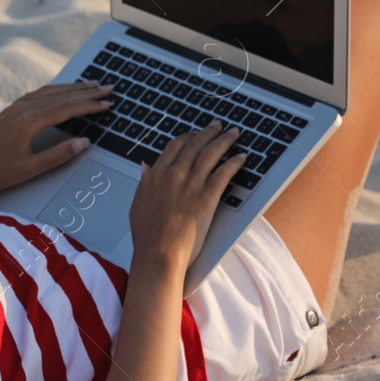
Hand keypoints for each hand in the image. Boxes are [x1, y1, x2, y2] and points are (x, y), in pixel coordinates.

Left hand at [0, 81, 111, 198]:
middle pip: (61, 95)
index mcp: (30, 122)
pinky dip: (55, 90)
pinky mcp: (10, 110)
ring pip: (50, 91)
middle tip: (108, 87)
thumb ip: (59, 155)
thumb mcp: (31, 169)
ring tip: (91, 84)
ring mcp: (15, 107)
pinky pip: (38, 94)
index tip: (107, 103)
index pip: (68, 108)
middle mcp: (23, 108)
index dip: (90, 105)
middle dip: (87, 91)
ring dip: (72, 87)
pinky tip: (62, 90)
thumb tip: (84, 143)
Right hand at [128, 122, 243, 271]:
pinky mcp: (207, 196)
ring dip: (225, 140)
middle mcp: (174, 174)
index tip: (196, 133)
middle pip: (195, 144)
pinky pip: (225, 171)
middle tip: (218, 126)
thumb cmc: (148, 236)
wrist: (159, 253)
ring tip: (233, 134)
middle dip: (209, 132)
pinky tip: (241, 157)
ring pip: (211, 152)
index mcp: (156, 175)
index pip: (175, 146)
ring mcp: (191, 183)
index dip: (188, 136)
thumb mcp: (137, 204)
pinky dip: (235, 162)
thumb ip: (144, 183)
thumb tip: (145, 167)